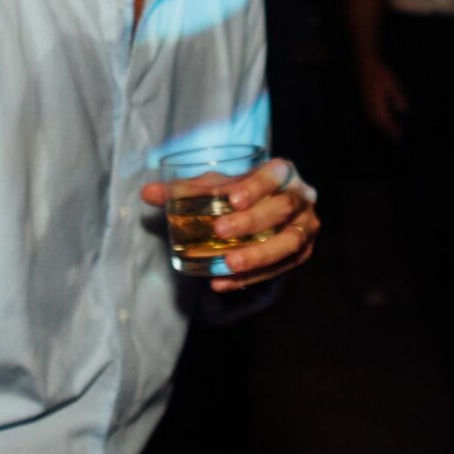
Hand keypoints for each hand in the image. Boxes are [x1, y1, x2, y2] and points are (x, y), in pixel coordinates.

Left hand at [141, 157, 319, 292]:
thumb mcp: (216, 185)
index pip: (273, 174)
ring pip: (289, 242)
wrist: (268, 208)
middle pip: (282, 208)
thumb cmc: (239, 192)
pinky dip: (251, 277)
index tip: (232, 199)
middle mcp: (301, 196)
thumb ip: (185, 189)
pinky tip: (223, 282)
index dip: (256, 186)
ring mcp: (306, 226)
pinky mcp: (302, 252)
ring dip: (257, 256)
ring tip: (226, 265)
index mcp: (282, 171)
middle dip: (252, 222)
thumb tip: (147, 193)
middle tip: (219, 232)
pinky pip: (281, 268)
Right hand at [359, 58, 406, 138]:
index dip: (393, 129)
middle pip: (378, 124)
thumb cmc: (380, 73)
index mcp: (376, 104)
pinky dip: (376, 121)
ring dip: (381, 127)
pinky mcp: (363, 101)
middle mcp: (369, 107)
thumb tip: (403, 110)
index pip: (385, 121)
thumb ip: (397, 97)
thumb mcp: (392, 84)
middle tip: (396, 136)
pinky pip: (370, 115)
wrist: (365, 64)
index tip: (400, 136)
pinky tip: (381, 120)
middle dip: (387, 131)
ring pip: (372, 121)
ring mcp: (365, 104)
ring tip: (390, 130)